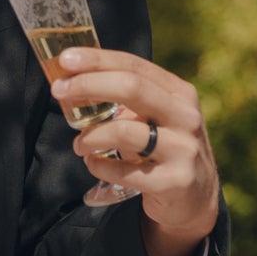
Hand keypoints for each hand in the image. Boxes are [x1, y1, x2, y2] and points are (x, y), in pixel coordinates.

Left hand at [50, 46, 221, 252]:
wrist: (197, 196)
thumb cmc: (166, 147)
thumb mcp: (157, 116)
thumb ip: (127, 98)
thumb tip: (74, 81)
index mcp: (179, 93)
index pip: (134, 66)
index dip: (97, 60)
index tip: (66, 59)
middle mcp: (185, 116)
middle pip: (131, 88)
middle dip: (88, 85)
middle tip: (59, 91)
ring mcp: (183, 149)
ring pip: (124, 131)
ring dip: (90, 136)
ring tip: (79, 144)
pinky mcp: (174, 182)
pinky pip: (125, 171)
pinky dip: (100, 166)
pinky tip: (94, 164)